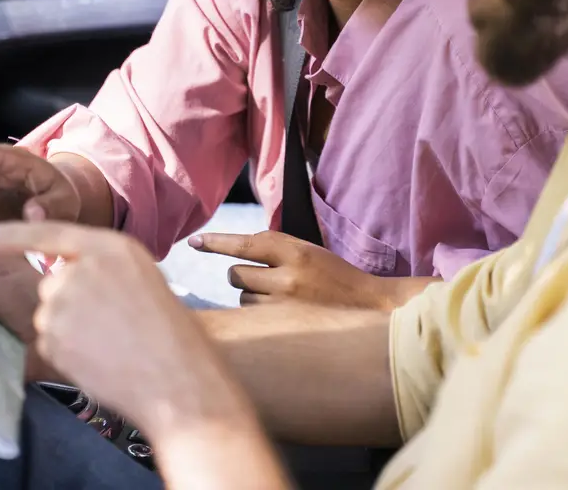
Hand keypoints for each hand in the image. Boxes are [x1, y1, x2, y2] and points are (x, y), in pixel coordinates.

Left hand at [0, 221, 255, 438]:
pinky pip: (50, 344)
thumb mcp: (141, 277)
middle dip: (72, 303)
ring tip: (112, 344)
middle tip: (113, 324)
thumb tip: (64, 274)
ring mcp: (61, 305)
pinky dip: (69, 355)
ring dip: (71, 331)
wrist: (177, 379)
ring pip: (51, 316)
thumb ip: (100, 268)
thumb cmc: (168, 331)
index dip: (11, 235)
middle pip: (53, 283)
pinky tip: (101, 360)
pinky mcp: (51, 340)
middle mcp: (78, 270)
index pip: (47, 232)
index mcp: (108, 246)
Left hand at [190, 230, 435, 309]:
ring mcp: (284, 305)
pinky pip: (252, 316)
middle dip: (241, 274)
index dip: (217, 242)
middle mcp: (288, 276)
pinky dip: (259, 314)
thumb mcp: (311, 253)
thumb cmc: (337, 279)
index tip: (194, 242)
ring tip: (282, 298)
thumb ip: (278, 250)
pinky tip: (280, 315)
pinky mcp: (283, 326)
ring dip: (253, 296)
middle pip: (236, 273)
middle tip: (263, 278)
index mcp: (297, 250)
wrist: (372, 309)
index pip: (247, 242)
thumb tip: (237, 251)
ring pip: (243, 297)